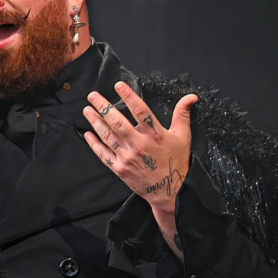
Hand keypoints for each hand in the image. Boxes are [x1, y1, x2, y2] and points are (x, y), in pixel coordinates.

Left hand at [82, 81, 197, 213]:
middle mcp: (139, 144)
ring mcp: (127, 157)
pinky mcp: (120, 169)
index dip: (129, 96)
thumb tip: (191, 97)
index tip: (118, 85)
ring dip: (95, 122)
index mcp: (155, 135)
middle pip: (117, 122)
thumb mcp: (183, 137)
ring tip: (87, 110)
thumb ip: (182, 115)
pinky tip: (87, 134)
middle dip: (103, 107)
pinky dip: (94, 144)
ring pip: (107, 136)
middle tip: (92, 95)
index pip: (140, 111)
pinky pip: (103, 155)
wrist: (169, 192)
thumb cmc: (176, 162)